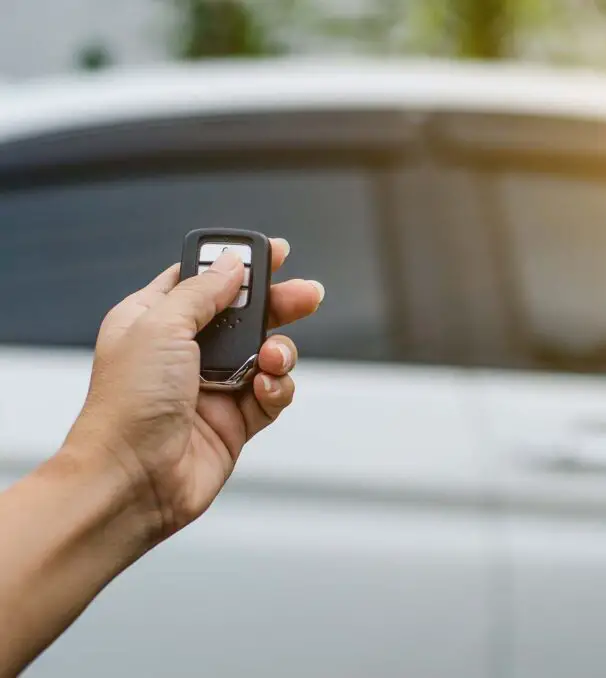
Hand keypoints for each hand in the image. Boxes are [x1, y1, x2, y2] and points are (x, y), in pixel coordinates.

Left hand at [64, 238, 322, 538]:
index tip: (275, 253)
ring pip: (267, 353)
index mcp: (154, 320)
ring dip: (279, 351)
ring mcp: (212, 387)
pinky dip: (277, 388)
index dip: (239, 265)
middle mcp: (184, 352)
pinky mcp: (235, 421)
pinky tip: (266, 388)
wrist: (132, 480)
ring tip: (273, 358)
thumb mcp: (160, 326)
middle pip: (246, 314)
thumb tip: (232, 265)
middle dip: (279, 303)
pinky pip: (272, 394)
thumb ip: (203, 291)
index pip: (204, 280)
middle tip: (307, 296)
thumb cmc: (128, 406)